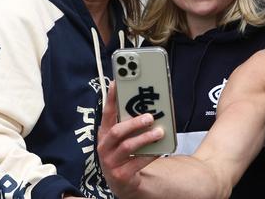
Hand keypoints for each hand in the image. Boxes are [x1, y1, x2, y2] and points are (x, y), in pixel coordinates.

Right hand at [97, 82, 163, 197]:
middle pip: (116, 131)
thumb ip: (132, 122)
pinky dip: (150, 154)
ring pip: (127, 147)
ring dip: (145, 138)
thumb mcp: (125, 137)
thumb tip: (150, 106)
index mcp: (104, 133)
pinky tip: (160, 149)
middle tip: (150, 117)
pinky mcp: (120, 175)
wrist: (123, 181)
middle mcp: (104, 147)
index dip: (111, 98)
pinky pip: (136, 163)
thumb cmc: (126, 153)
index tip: (116, 82)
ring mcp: (110, 162)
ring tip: (159, 132)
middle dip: (134, 123)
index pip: (107, 113)